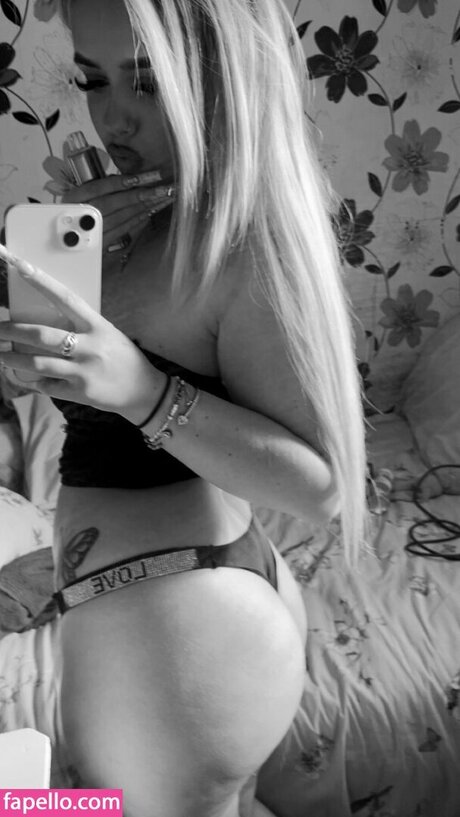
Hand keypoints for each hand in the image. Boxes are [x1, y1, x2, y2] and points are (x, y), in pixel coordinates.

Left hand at [0, 245, 165, 422]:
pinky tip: (32, 379)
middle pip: (41, 335)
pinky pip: (47, 385)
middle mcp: (89, 346)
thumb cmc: (123, 358)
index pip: (65, 298)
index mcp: (97, 325)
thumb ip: (81, 327)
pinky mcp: (80, 392)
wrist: (144, 391)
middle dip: (12, 331)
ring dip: (14, 359)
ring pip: (38, 363)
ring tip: (3, 356)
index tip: (20, 267)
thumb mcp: (107, 334)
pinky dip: (36, 382)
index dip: (41, 282)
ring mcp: (83, 371)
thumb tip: (46, 319)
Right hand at [62, 171, 174, 253]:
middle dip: (144, 194)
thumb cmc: (72, 211)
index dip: (122, 181)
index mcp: (76, 196)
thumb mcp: (78, 195)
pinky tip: (152, 210)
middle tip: (165, 187)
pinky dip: (139, 219)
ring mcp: (94, 230)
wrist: (58, 239)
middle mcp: (84, 212)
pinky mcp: (102, 243)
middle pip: (118, 202)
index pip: (102, 186)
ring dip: (147, 206)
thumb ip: (100, 187)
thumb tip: (129, 179)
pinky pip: (124, 229)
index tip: (142, 176)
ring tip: (165, 197)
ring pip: (124, 216)